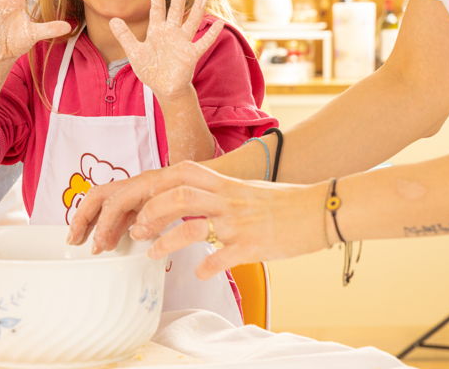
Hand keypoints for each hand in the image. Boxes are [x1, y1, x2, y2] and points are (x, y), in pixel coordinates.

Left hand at [68, 161, 328, 278]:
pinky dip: (204, 267)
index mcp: (220, 181)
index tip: (130, 208)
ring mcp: (236, 220)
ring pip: (191, 224)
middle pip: (175, 196)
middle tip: (133, 233)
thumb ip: (210, 192)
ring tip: (152, 254)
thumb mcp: (240, 188)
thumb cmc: (277, 201)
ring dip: (165, 240)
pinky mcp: (251, 244)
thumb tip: (180, 204)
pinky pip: (220, 257)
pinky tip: (197, 273)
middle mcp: (224, 197)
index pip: (174, 175)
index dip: (147, 190)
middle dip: (147, 214)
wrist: (318, 208)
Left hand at [109, 0, 223, 100]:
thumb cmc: (150, 69)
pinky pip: (203, 42)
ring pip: (191, 21)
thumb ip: (125, 36)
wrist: (164, 88)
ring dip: (198, 8)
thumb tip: (113, 20)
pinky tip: (219, 23)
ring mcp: (182, 42)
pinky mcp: (191, 54)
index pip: (158, 8)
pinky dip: (210, 34)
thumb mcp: (134, 52)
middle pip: (176, 9)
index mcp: (157, 31)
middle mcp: (171, 33)